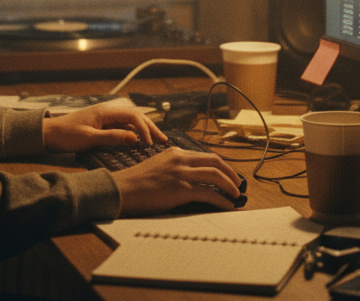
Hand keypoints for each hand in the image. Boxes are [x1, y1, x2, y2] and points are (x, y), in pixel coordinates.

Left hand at [42, 103, 166, 152]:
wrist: (48, 134)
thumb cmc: (65, 135)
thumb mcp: (89, 138)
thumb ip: (113, 137)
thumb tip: (135, 138)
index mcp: (105, 111)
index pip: (133, 116)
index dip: (144, 129)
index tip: (150, 144)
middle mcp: (107, 111)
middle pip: (135, 116)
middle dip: (150, 127)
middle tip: (164, 141)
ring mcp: (105, 117)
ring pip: (131, 121)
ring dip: (144, 129)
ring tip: (157, 140)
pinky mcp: (102, 124)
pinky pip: (124, 126)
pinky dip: (134, 132)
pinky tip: (140, 140)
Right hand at [110, 147, 242, 215]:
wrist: (121, 190)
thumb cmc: (136, 183)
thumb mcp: (157, 166)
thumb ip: (174, 168)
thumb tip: (191, 180)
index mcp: (175, 152)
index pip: (205, 156)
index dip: (221, 166)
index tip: (229, 175)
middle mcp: (180, 159)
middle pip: (215, 162)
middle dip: (231, 173)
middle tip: (238, 184)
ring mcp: (181, 173)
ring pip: (216, 176)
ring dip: (230, 186)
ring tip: (236, 195)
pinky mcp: (180, 189)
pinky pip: (209, 193)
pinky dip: (221, 200)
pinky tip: (227, 206)